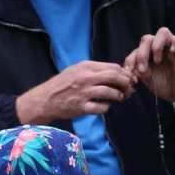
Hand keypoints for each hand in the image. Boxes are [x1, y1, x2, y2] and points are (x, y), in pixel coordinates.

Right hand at [16, 61, 136, 123]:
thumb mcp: (76, 70)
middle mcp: (85, 78)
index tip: (127, 79)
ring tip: (119, 98)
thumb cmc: (62, 84)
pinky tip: (105, 106)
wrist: (45, 99)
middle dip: (125, 83)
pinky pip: (102, 107)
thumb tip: (117, 72)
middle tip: (128, 89)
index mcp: (85, 67)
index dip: (124, 73)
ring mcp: (84, 93)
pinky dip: (107, 107)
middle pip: (114, 77)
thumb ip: (94, 70)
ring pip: (111, 92)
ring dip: (118, 96)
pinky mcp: (82, 107)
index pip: (113, 67)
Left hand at [123, 27, 174, 104]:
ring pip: (163, 32)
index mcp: (147, 53)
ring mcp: (172, 46)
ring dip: (157, 46)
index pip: (136, 50)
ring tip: (157, 60)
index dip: (131, 61)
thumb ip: (138, 71)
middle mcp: (159, 47)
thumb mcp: (147, 79)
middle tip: (143, 70)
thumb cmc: (162, 84)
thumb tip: (133, 69)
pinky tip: (173, 52)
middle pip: (147, 39)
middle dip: (141, 55)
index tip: (132, 75)